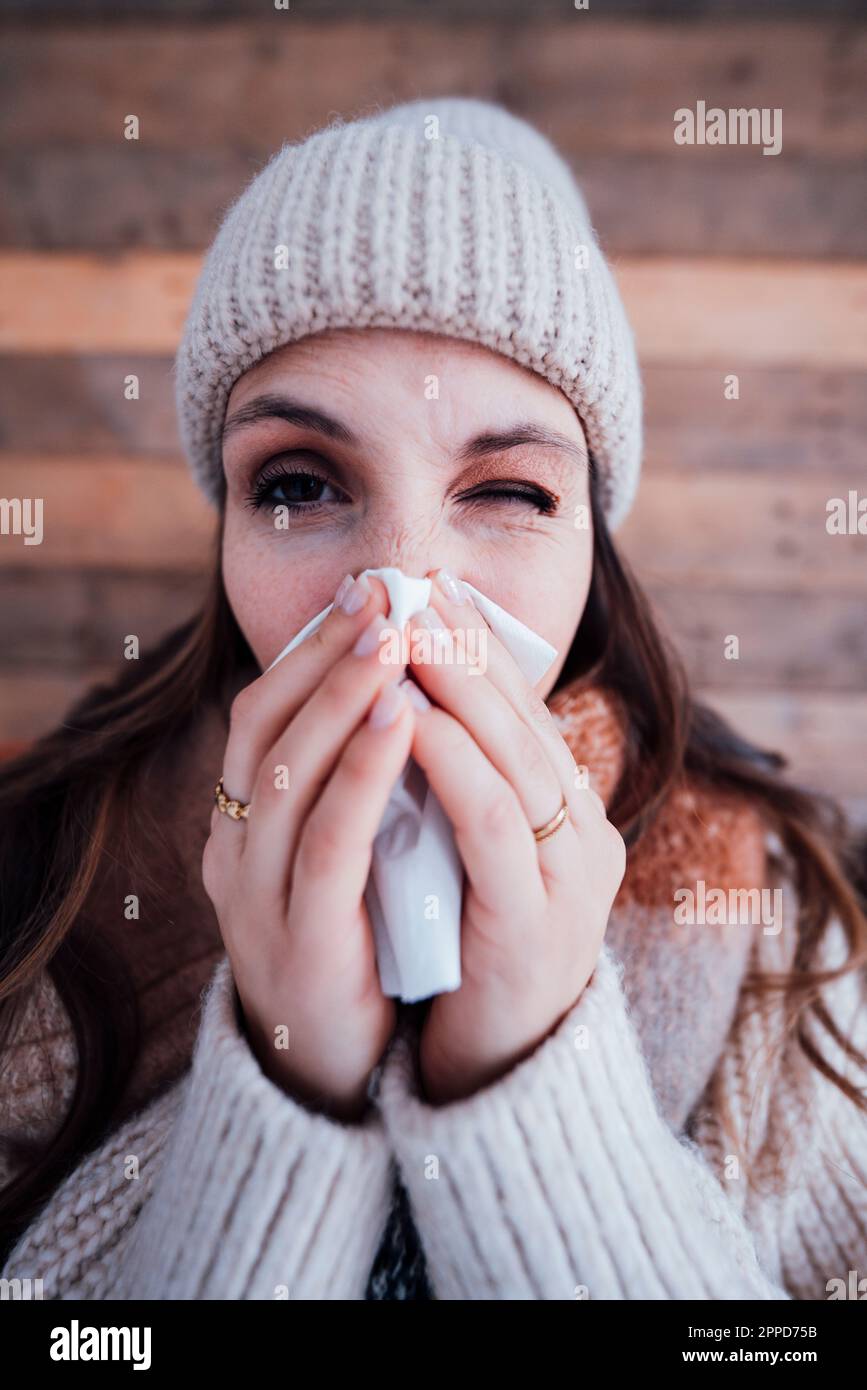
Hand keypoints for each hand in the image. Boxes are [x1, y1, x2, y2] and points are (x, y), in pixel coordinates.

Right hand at [202, 573, 415, 1121]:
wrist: (328, 1072)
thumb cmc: (352, 944)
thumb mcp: (343, 853)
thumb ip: (355, 785)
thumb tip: (407, 691)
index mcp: (244, 823)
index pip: (264, 712)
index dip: (311, 648)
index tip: (366, 590)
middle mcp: (234, 848)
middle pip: (265, 725)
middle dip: (326, 651)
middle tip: (382, 590)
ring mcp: (255, 895)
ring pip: (288, 771)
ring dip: (343, 694)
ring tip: (394, 635)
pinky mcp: (297, 941)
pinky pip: (329, 841)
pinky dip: (362, 772)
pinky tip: (404, 721)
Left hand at [406, 569, 625, 1105]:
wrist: (498, 1072)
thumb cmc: (471, 954)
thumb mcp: (471, 857)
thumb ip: (461, 791)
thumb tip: (407, 705)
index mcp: (568, 816)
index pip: (525, 710)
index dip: (478, 647)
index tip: (430, 589)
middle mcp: (583, 837)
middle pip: (525, 720)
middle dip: (466, 649)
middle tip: (415, 587)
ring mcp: (569, 881)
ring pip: (518, 761)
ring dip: (459, 691)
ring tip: (407, 634)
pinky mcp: (537, 925)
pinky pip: (496, 828)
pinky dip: (456, 768)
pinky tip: (412, 723)